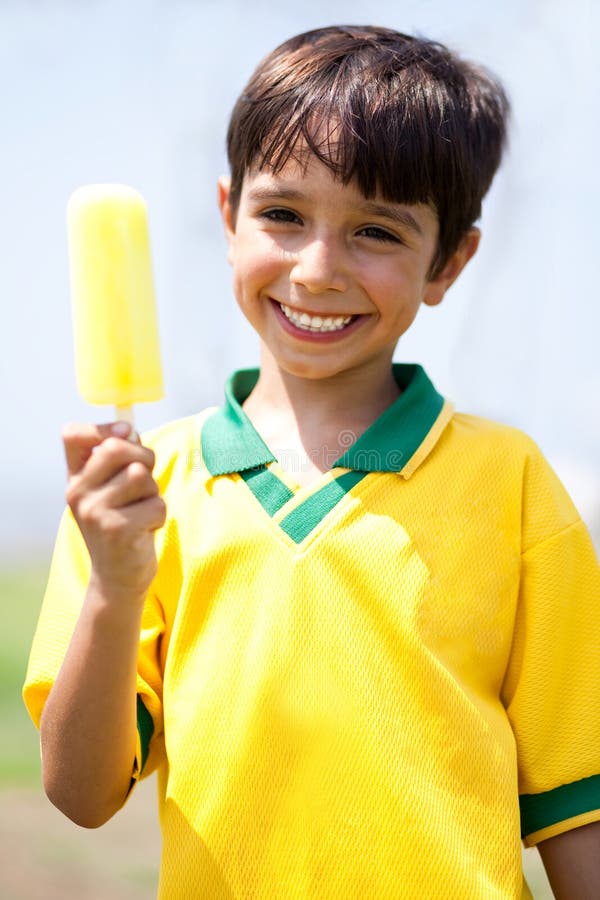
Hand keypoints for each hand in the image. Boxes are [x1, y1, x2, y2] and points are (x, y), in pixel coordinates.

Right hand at [62, 421, 165, 604]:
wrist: (117, 578)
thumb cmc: (121, 525)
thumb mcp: (112, 491)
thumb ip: (120, 461)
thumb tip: (130, 431)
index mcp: (76, 479)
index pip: (72, 435)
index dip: (102, 427)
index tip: (125, 432)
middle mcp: (78, 493)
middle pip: (116, 448)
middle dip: (144, 457)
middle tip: (146, 480)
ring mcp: (95, 512)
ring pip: (142, 476)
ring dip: (153, 492)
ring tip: (142, 511)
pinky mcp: (117, 530)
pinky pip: (156, 504)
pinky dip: (159, 516)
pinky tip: (145, 530)